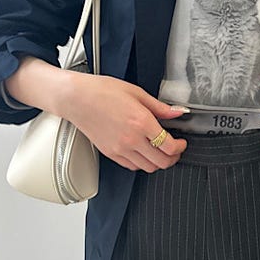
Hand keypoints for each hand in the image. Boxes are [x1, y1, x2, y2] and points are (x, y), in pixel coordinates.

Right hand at [59, 71, 188, 172]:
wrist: (77, 98)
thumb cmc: (103, 91)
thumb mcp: (137, 93)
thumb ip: (160, 107)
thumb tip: (177, 112)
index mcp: (141, 122)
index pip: (169, 146)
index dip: (180, 147)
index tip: (182, 143)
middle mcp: (132, 139)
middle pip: (161, 162)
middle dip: (173, 158)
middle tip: (176, 150)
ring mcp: (120, 149)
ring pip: (147, 168)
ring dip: (158, 162)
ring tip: (160, 151)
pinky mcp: (110, 154)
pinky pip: (132, 167)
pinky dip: (142, 163)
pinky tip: (143, 152)